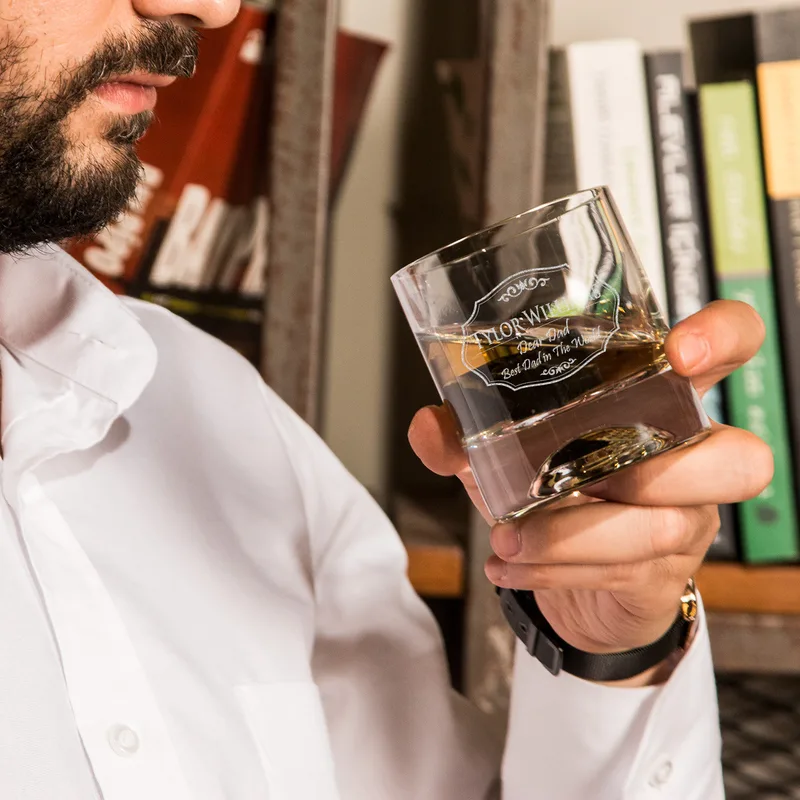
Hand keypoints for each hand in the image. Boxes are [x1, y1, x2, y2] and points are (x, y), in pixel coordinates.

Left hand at [408, 301, 771, 671]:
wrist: (570, 575)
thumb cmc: (552, 490)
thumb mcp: (506, 453)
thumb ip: (466, 435)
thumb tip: (429, 427)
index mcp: (659, 401)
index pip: (733, 349)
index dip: (724, 340)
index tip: (681, 352)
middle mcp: (687, 460)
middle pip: (740, 459)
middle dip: (663, 471)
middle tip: (588, 479)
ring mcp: (684, 522)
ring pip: (664, 526)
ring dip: (575, 534)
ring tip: (508, 536)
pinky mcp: (661, 575)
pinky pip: (623, 572)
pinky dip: (555, 570)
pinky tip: (507, 565)